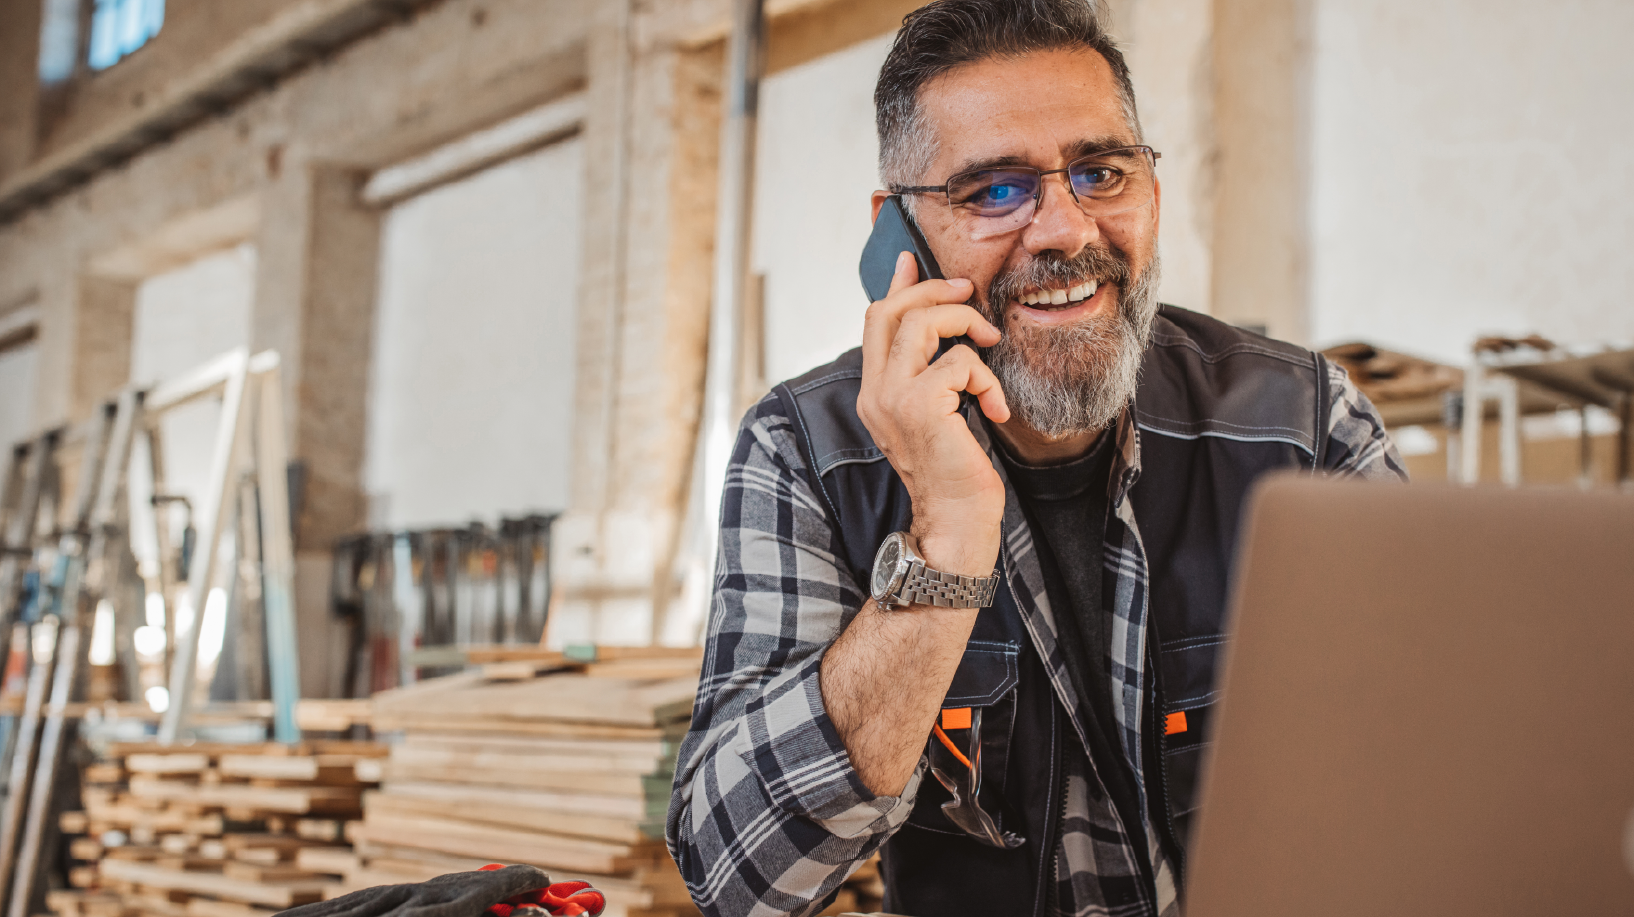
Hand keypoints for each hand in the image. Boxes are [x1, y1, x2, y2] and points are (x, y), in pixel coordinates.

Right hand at [857, 252, 1007, 576]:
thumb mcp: (938, 414)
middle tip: (970, 293)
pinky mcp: (921, 407)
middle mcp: (875, 392)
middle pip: (890, 310)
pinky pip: (959, 362)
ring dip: (966, 323)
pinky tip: (996, 408)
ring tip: (989, 345)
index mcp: (875, 392)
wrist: (955, 522)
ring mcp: (893, 399)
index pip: (874, 321)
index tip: (911, 259)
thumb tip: (945, 333)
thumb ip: (932, 374)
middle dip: (934, 291)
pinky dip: (987, 377)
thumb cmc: (954, 474)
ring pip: (922, 323)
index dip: (896, 285)